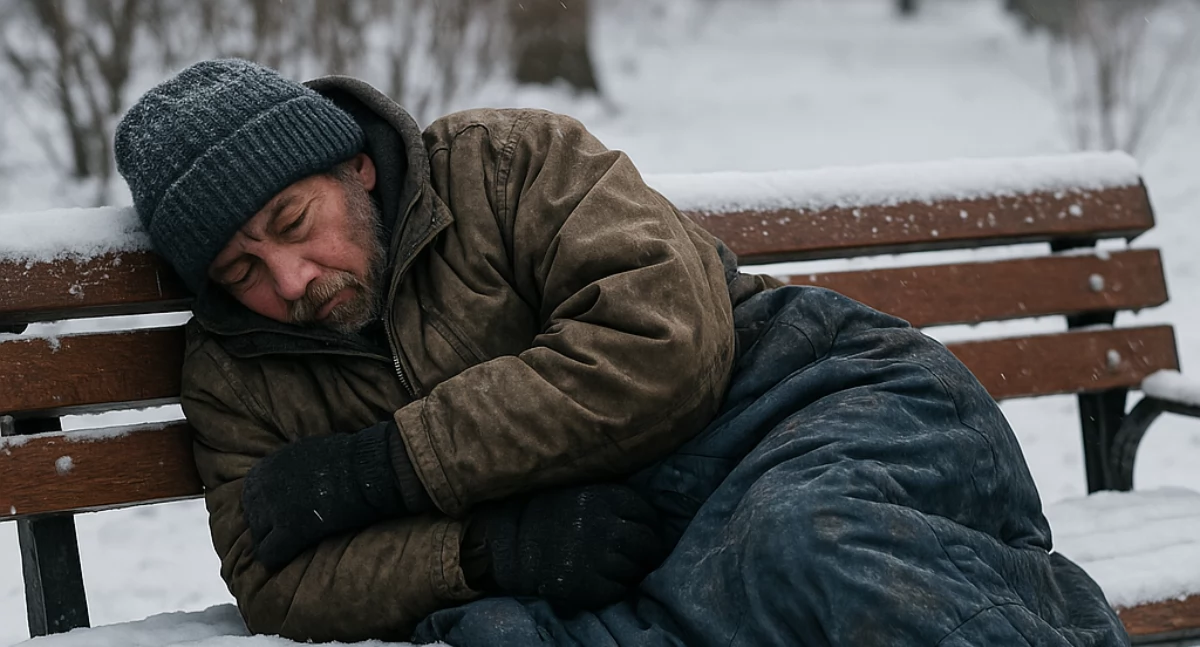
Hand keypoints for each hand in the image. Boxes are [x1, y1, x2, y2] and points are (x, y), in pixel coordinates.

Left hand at [242, 421, 415, 569]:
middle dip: (268, 526)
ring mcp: (274, 510)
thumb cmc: (346, 457)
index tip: (280, 514)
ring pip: (259, 538)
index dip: (266, 508)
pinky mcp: (288, 531)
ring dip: (274, 542)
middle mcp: (263, 488)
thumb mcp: (307, 452)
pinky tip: (293, 555)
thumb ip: (289, 467)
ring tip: (293, 544)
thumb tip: (290, 478)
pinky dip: (280, 557)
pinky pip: (270, 554)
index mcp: (266, 467)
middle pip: (253, 518)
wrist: (365, 469)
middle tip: (289, 532)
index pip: (250, 496)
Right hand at [466, 484, 666, 610]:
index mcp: (608, 499)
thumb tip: (648, 516)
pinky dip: (617, 587)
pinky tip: (603, 579)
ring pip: (637, 568)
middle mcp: (609, 528)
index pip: (648, 515)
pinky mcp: (593, 587)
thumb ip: (614, 500)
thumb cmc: (549, 514)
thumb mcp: (583, 490)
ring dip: (632, 569)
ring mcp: (602, 560)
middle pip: (648, 543)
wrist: (513, 546)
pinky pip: (620, 590)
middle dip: (647, 550)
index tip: (640, 530)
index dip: (648, 525)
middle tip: (638, 554)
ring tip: (615, 565)